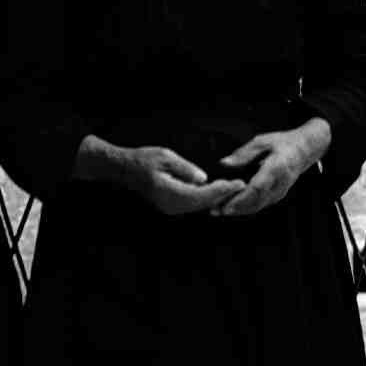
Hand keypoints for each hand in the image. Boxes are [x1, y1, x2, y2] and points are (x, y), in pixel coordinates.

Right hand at [85, 139, 243, 217]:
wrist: (126, 169)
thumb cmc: (144, 160)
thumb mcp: (166, 157)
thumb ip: (185, 169)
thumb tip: (203, 179)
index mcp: (169, 193)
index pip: (202, 194)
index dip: (221, 190)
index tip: (236, 184)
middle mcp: (171, 205)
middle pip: (203, 203)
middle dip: (223, 195)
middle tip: (240, 186)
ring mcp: (170, 208)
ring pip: (199, 206)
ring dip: (216, 198)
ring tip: (232, 188)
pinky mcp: (171, 206)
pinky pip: (193, 204)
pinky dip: (206, 198)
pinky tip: (216, 191)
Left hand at [212, 119, 332, 218]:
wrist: (304, 150)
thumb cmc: (283, 143)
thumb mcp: (262, 141)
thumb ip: (243, 154)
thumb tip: (224, 164)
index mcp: (276, 168)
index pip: (257, 187)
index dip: (241, 197)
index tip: (226, 203)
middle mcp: (280, 183)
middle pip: (256, 201)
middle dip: (235, 208)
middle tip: (215, 210)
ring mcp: (280, 191)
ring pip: (258, 206)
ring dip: (239, 210)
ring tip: (219, 210)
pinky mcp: (278, 195)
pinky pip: (261, 204)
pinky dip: (246, 208)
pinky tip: (232, 207)